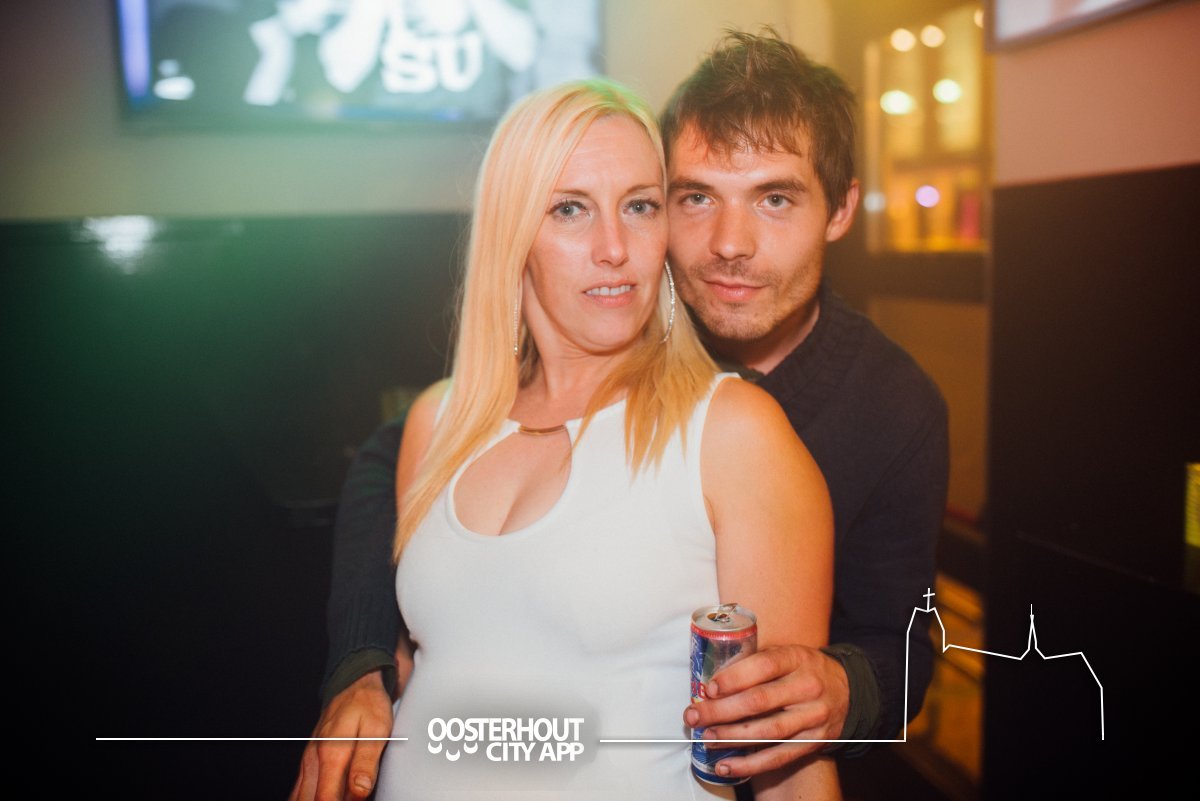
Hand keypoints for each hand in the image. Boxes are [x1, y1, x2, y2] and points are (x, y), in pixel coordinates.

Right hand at [289, 670, 393, 800]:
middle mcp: (314, 759)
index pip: (326, 798)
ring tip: (338, 795)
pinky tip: (325, 796)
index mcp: (331, 753)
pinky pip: (300, 789)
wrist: (354, 686)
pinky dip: (307, 798)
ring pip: (300, 797)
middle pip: (309, 800)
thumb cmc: (367, 705)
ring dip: (314, 800)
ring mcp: (308, 761)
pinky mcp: (308, 763)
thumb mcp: (377, 730)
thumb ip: (366, 761)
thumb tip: (360, 790)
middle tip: (349, 799)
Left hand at [683, 645, 848, 779]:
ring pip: (767, 731)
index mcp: (797, 658)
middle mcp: (807, 687)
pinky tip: (726, 765)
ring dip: (731, 737)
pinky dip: (750, 765)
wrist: (848, 690)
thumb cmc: (803, 670)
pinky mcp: (813, 742)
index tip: (708, 688)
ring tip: (706, 738)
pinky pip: (778, 757)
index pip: (763, 666)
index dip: (733, 678)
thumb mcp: (787, 654)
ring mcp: (813, 717)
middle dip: (721, 711)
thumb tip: (710, 684)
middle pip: (759, 701)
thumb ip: (755, 663)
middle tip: (693, 716)